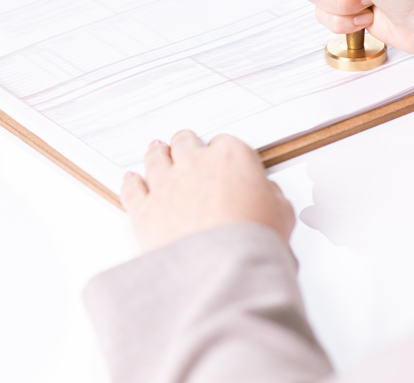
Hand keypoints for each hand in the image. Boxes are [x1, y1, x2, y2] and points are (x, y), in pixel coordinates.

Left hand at [122, 131, 294, 253]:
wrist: (222, 271)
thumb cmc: (253, 242)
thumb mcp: (281, 214)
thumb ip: (269, 196)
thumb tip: (265, 195)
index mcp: (231, 157)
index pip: (226, 143)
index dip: (224, 154)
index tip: (223, 160)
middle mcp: (194, 164)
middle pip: (185, 143)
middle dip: (187, 146)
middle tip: (186, 148)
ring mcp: (166, 185)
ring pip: (155, 158)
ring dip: (157, 154)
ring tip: (156, 151)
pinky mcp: (144, 209)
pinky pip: (132, 188)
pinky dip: (132, 183)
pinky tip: (132, 180)